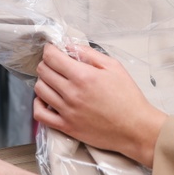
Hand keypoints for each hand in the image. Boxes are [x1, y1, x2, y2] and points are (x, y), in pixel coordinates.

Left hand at [33, 43, 166, 167]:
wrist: (135, 128)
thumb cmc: (128, 97)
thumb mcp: (114, 67)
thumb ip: (89, 53)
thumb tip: (69, 46)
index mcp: (83, 76)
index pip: (52, 57)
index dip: (49, 49)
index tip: (52, 49)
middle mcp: (71, 93)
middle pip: (43, 71)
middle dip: (47, 63)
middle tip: (55, 64)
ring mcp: (67, 111)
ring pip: (40, 90)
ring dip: (43, 81)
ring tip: (54, 80)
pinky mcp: (66, 127)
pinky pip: (40, 115)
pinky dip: (38, 104)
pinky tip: (47, 99)